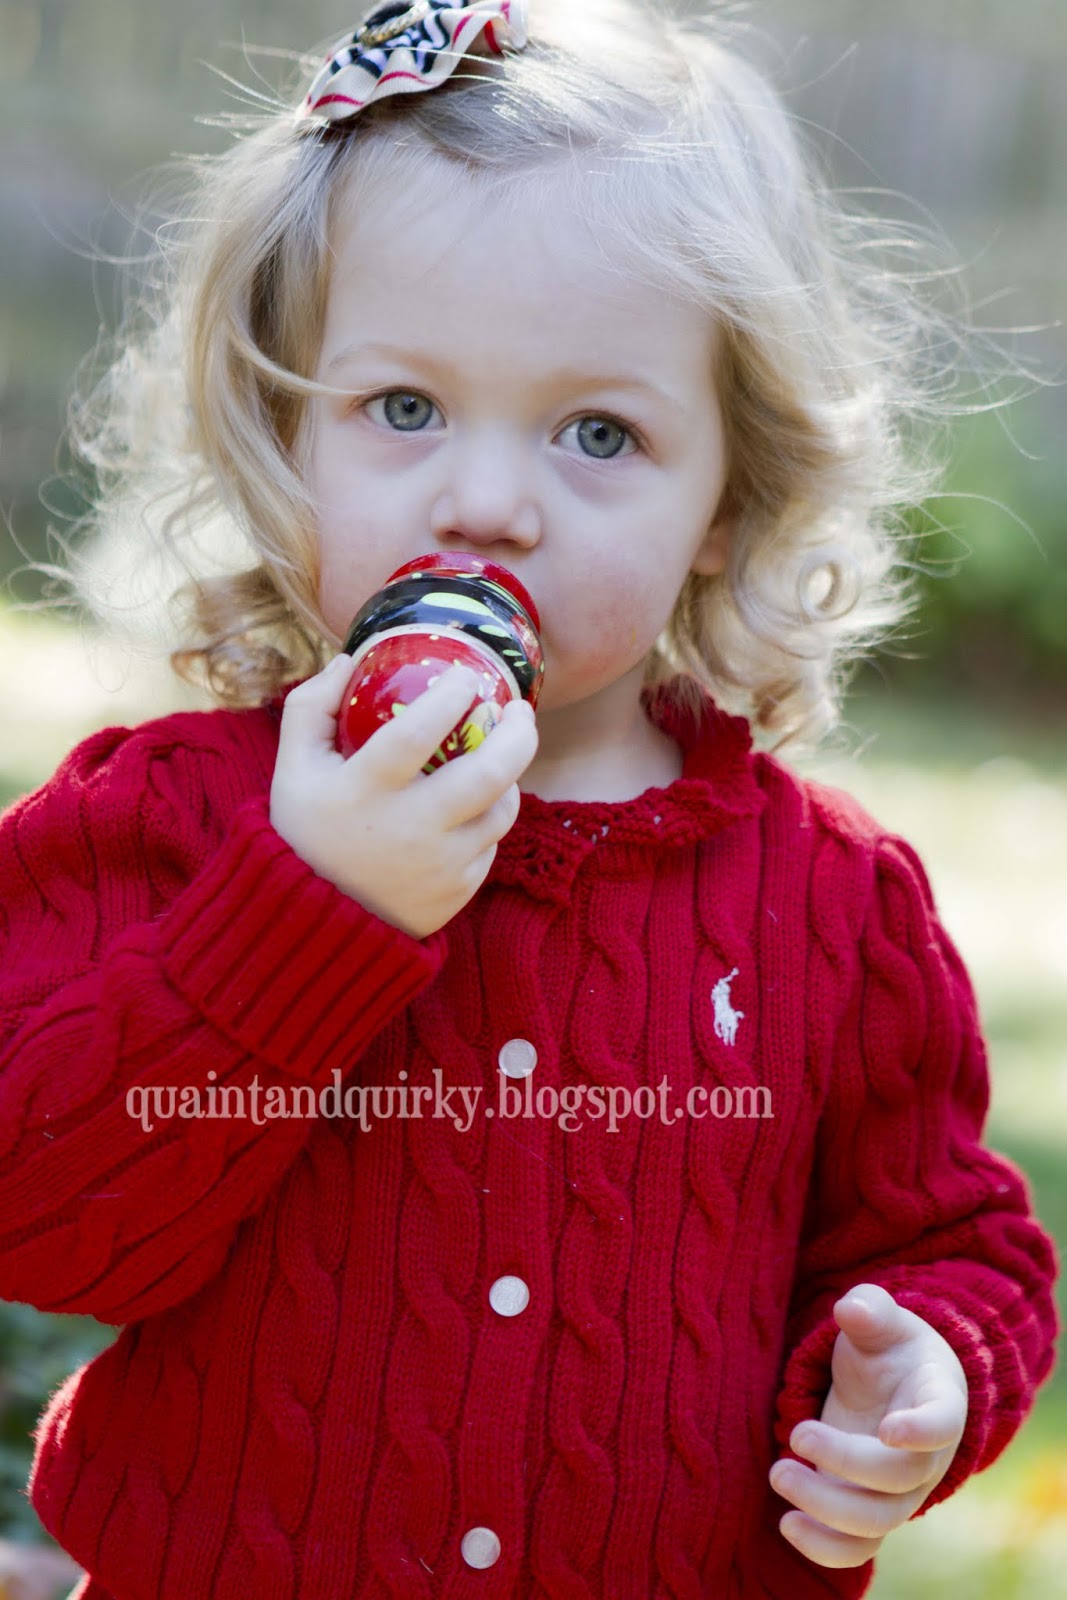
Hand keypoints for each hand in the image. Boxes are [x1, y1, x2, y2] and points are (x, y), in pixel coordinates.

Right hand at [270, 656, 537, 939]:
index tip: (466, 677)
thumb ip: (311, 708)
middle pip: (488, 774)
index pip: (417, 732)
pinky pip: (490, 845)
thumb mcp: (293, 769)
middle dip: (518, 734)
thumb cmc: (306, 832)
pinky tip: (475, 805)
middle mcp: (407, 829)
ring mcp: (438, 865)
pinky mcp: (457, 892)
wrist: (316, 923)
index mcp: (363, 791)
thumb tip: (350, 658)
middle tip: (519, 709)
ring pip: (501, 810)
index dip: (449, 697)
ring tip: (500, 755)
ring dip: (509, 777)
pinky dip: (487, 819)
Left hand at [769, 1282, 968, 1568]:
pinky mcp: (869, 1510)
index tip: (888, 1428)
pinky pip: (859, 1547)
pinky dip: (826, 1547)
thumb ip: (870, 1310)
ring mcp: (900, 1490)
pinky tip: (788, 1523)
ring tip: (779, 1474)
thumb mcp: (882, 1320)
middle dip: (844, 1464)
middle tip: (796, 1435)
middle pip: (898, 1479)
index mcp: (939, 1401)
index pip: (942, 1424)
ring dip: (826, 1508)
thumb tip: (850, 1309)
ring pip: (876, 1521)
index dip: (921, 1431)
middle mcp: (927, 1456)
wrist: (895, 1384)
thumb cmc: (889, 1347)